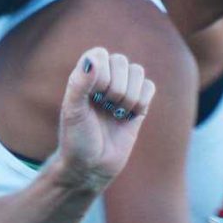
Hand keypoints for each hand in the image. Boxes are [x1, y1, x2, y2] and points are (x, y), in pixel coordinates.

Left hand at [55, 48, 154, 190]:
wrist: (90, 168)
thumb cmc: (76, 140)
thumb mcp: (72, 112)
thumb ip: (79, 83)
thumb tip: (93, 59)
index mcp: (84, 77)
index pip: (100, 54)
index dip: (101, 72)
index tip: (94, 96)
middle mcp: (103, 81)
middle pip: (122, 61)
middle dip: (117, 86)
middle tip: (106, 107)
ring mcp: (122, 93)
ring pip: (138, 71)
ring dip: (130, 94)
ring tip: (117, 113)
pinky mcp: (137, 106)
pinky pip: (149, 87)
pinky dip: (142, 100)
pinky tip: (131, 116)